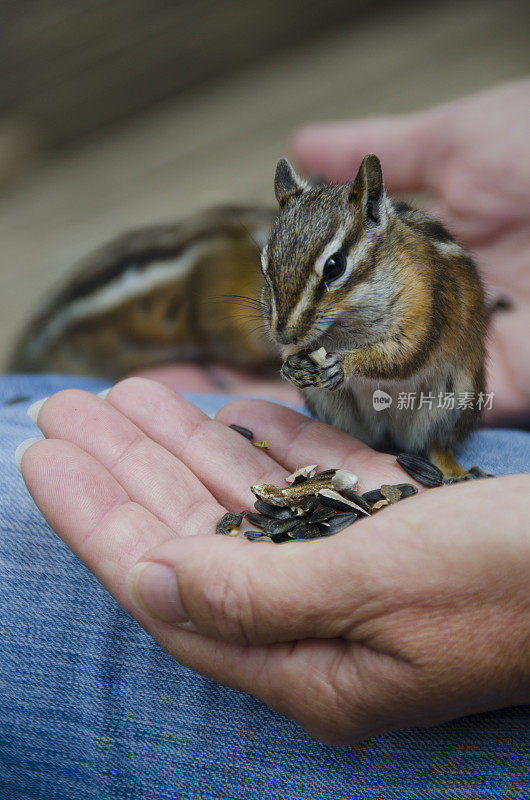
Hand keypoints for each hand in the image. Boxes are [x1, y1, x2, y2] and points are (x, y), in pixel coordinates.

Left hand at [19, 378, 529, 742]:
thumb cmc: (514, 584)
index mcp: (305, 662)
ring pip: (243, 503)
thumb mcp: (383, 589)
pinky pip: (305, 486)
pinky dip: (267, 448)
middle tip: (65, 408)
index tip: (44, 457)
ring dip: (185, 447)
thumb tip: (152, 576)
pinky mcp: (387, 536)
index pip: (164, 586)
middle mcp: (318, 626)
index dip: (96, 519)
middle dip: (124, 469)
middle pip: (191, 536)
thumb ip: (259, 594)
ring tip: (130, 396)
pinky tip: (229, 413)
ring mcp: (353, 578)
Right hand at [292, 79, 529, 424]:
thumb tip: (300, 152)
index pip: (357, 274)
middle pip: (368, 334)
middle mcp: (446, 297)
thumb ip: (386, 154)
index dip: (312, 288)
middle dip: (316, 348)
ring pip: (394, 380)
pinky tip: (334, 410)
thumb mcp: (462, 140)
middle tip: (267, 354)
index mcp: (437, 242)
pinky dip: (386, 417)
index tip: (271, 299)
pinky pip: (435, 409)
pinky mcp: (500, 381)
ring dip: (338, 390)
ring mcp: (471, 342)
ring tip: (280, 389)